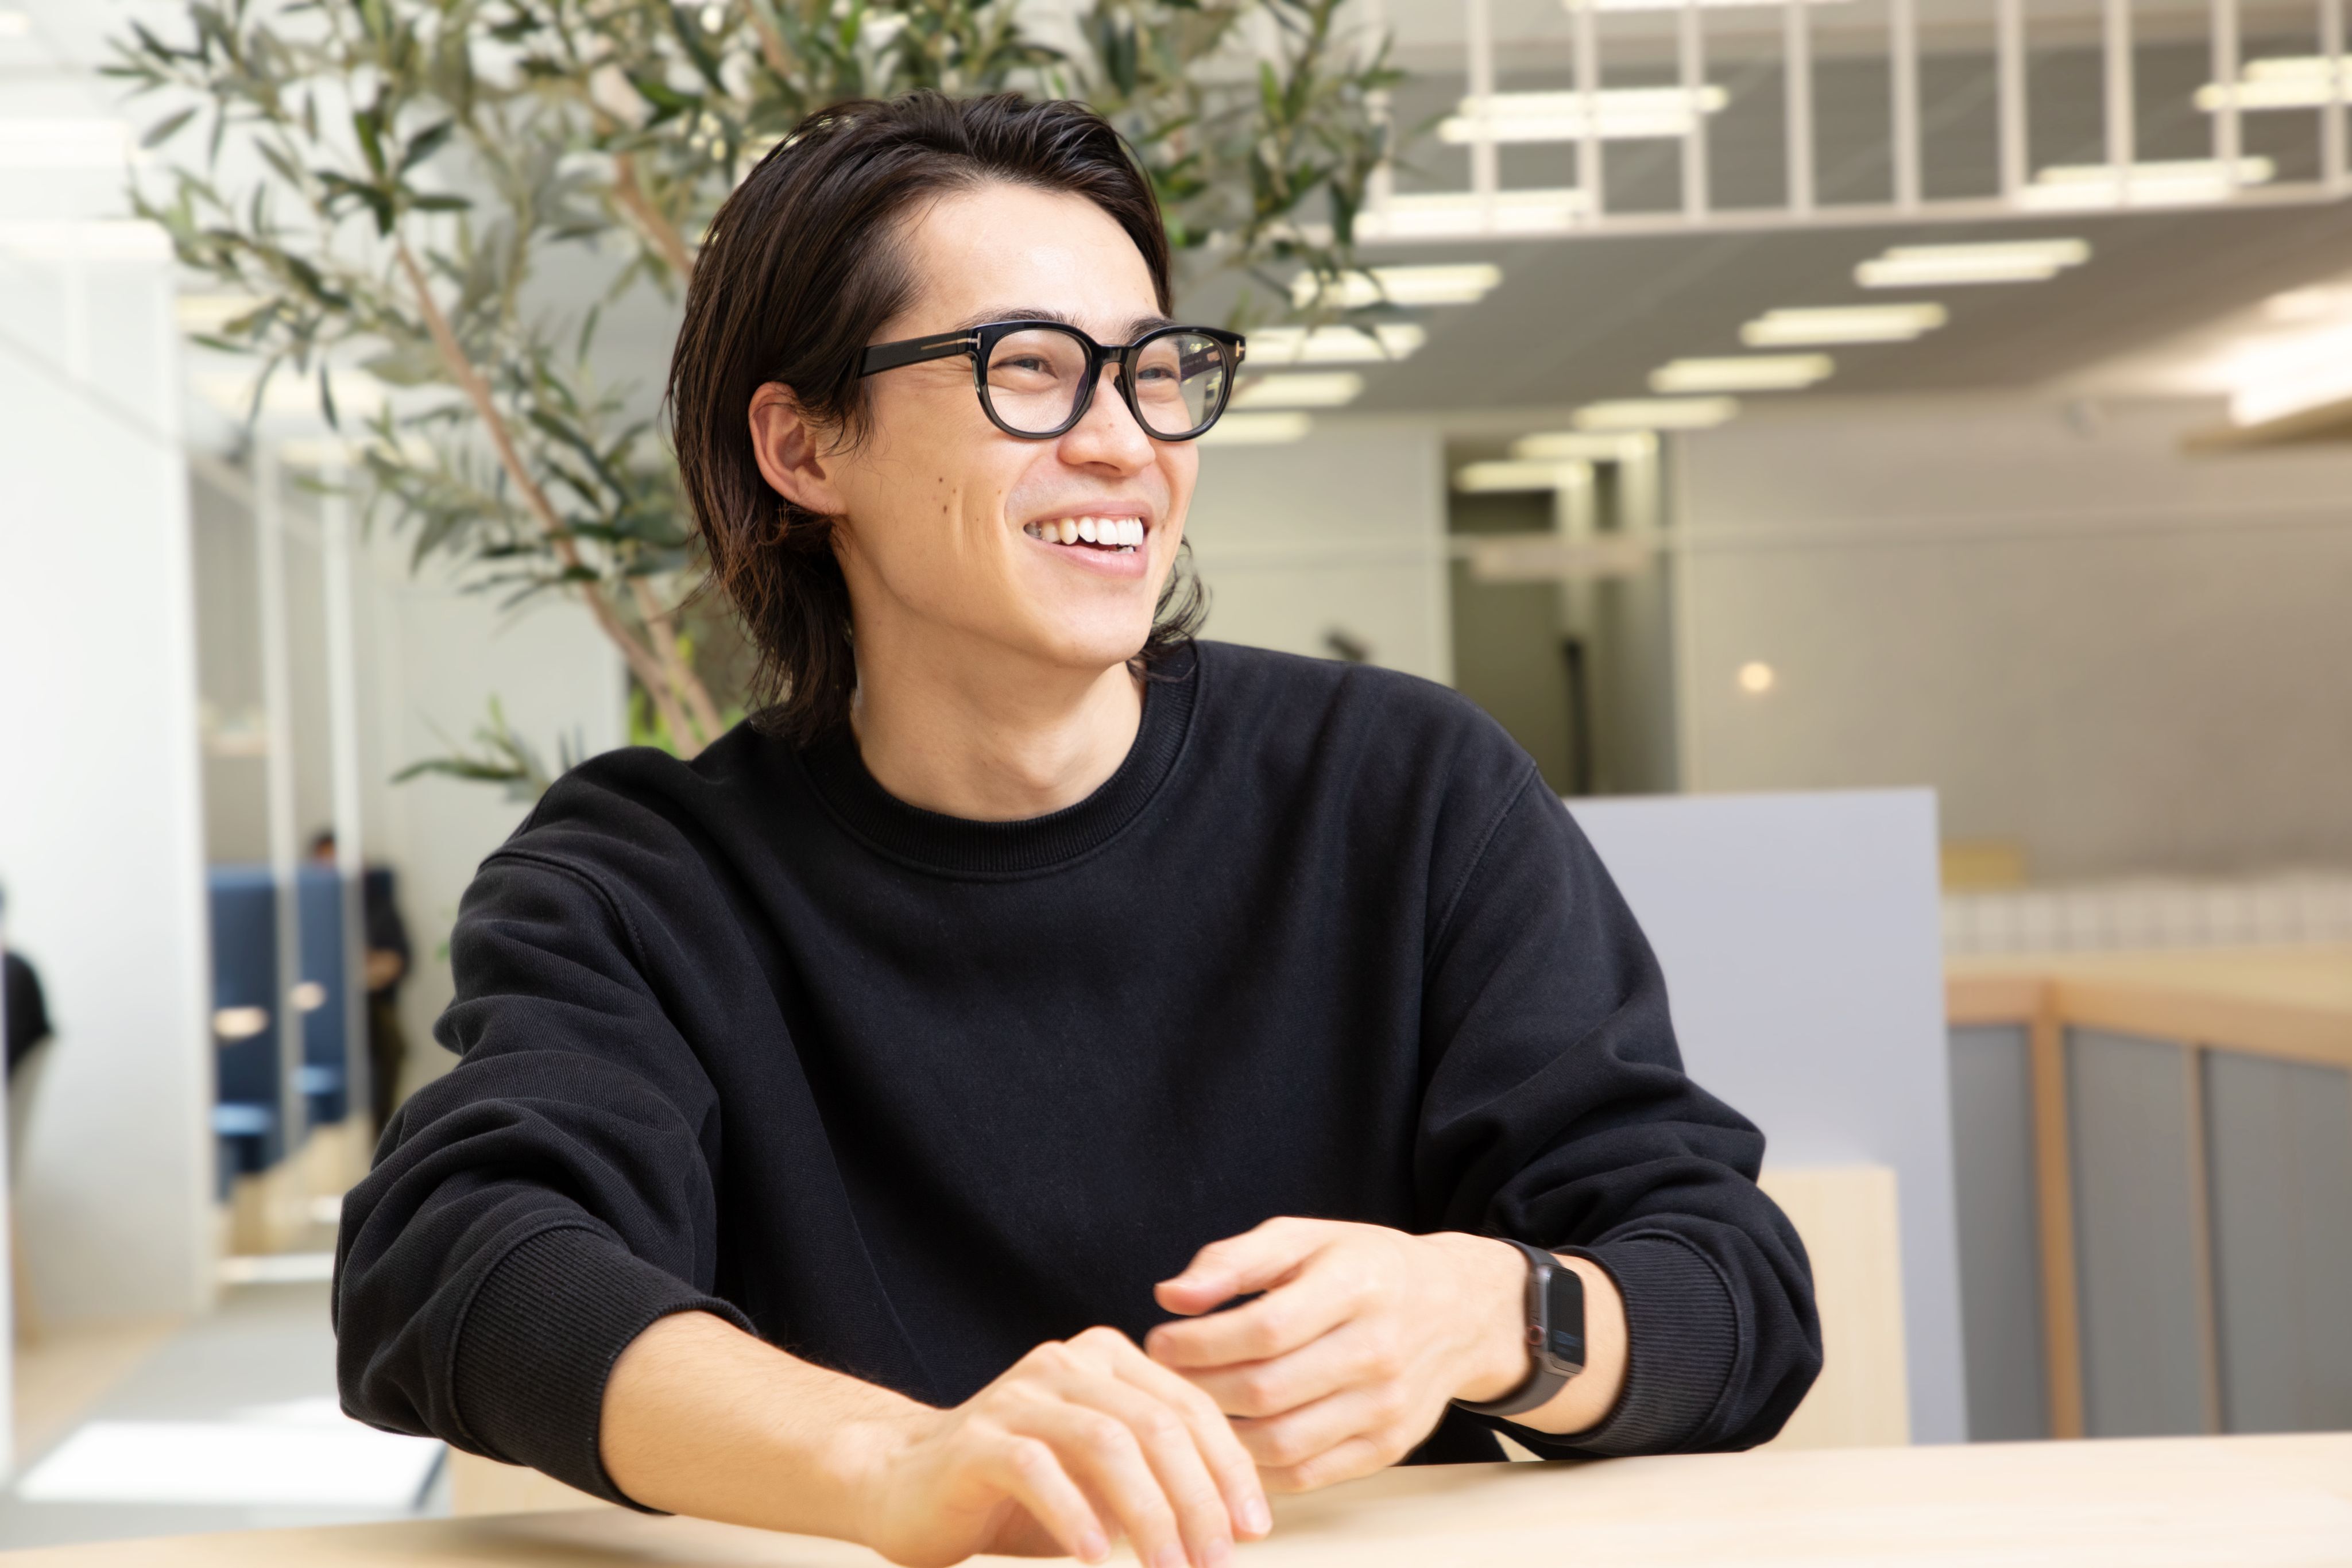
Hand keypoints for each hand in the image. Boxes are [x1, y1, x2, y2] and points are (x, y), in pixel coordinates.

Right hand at [847, 1326, 1270, 1567]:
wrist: (902, 1483)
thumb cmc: (1015, 1491)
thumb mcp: (1099, 1479)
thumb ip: (1156, 1479)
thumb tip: (1231, 1525)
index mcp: (1107, 1361)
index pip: (1189, 1407)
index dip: (1229, 1470)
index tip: (1254, 1529)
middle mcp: (1067, 1363)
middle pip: (1156, 1424)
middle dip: (1198, 1497)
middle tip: (1218, 1558)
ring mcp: (1018, 1395)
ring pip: (1106, 1442)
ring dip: (1149, 1512)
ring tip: (1171, 1567)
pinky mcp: (976, 1438)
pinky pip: (1037, 1468)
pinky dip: (1076, 1515)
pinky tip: (1099, 1556)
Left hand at [1144, 1218, 1528, 1492]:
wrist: (1458, 1310)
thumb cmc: (1367, 1269)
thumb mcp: (1305, 1238)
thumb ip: (1235, 1261)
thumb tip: (1172, 1296)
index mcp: (1357, 1286)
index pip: (1265, 1328)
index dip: (1200, 1342)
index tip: (1159, 1339)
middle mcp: (1379, 1350)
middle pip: (1267, 1389)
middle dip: (1199, 1388)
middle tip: (1164, 1377)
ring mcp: (1387, 1406)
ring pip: (1281, 1441)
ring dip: (1220, 1432)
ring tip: (1192, 1408)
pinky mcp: (1387, 1447)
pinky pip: (1306, 1473)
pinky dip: (1257, 1465)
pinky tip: (1232, 1437)